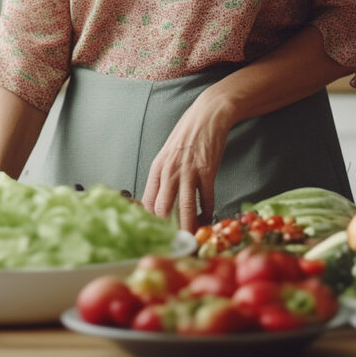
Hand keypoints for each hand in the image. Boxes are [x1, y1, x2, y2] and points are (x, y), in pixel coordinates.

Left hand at [142, 91, 233, 229]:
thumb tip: (160, 203)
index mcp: (156, 168)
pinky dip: (207, 212)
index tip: (157, 234)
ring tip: (190, 239)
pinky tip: (208, 218)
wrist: (207, 115)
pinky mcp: (207, 171)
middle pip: (162, 208)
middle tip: (174, 241)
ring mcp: (188, 171)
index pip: (147, 202)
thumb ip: (163, 178)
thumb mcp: (167, 155)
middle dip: (167, 229)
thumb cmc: (186, 136)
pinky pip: (206, 198)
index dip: (151, 221)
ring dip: (187, 226)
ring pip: (184, 208)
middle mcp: (169, 171)